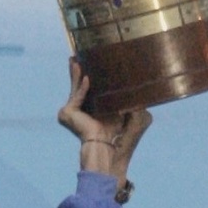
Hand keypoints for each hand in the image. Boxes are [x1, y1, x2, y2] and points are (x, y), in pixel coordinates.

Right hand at [58, 59, 151, 186]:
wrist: (111, 151)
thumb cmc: (123, 136)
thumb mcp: (134, 112)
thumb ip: (133, 97)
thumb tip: (139, 80)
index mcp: (97, 110)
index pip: (92, 90)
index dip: (93, 77)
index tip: (94, 61)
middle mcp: (82, 111)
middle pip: (81, 86)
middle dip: (79, 72)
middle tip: (77, 56)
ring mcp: (72, 113)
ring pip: (76, 88)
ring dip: (77, 75)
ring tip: (76, 60)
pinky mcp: (67, 113)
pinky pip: (76, 96)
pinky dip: (82, 88)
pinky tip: (88, 78)